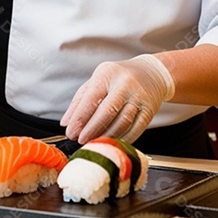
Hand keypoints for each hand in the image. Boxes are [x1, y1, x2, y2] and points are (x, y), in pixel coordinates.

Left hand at [60, 54, 174, 143]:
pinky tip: (112, 143)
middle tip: (81, 140)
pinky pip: (136, 129)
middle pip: (107, 111)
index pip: (91, 98)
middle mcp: (125, 84)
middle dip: (92, 129)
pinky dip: (123, 139)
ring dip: (106, 136)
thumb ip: (80, 101)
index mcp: (107, 74)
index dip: (80, 118)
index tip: (71, 132)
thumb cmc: (117, 79)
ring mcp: (139, 97)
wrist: (151, 73)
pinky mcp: (150, 110)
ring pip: (122, 122)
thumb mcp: (97, 81)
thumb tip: (66, 123)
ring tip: (94, 143)